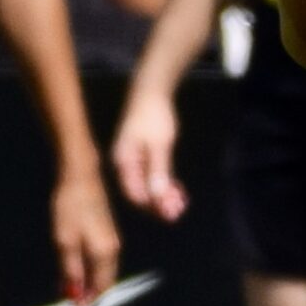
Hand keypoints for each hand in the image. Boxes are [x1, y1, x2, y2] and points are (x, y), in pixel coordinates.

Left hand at [51, 163, 120, 305]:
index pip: (102, 286)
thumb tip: (73, 293)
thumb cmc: (70, 207)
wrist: (80, 176)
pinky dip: (89, 268)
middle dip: (89, 292)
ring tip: (69, 286)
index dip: (89, 300)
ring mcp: (112, 240)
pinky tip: (75, 268)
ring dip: (88, 281)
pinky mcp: (106, 232)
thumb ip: (70, 269)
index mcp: (106, 253)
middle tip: (70, 300)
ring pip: (102, 270)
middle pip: (105, 280)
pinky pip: (100, 259)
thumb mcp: (64, 241)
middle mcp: (114, 249)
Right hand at [111, 84, 184, 221]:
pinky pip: (152, 176)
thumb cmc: (154, 116)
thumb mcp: (159, 145)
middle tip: (179, 212)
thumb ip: (158, 171)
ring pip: (148, 186)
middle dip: (159, 204)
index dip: (153, 206)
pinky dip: (164, 185)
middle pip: (141, 193)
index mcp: (124, 162)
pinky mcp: (143, 156)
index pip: (135, 193)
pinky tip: (177, 191)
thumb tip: (157, 196)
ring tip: (181, 204)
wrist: (151, 92)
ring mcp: (134, 160)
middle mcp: (125, 164)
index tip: (170, 213)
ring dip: (164, 196)